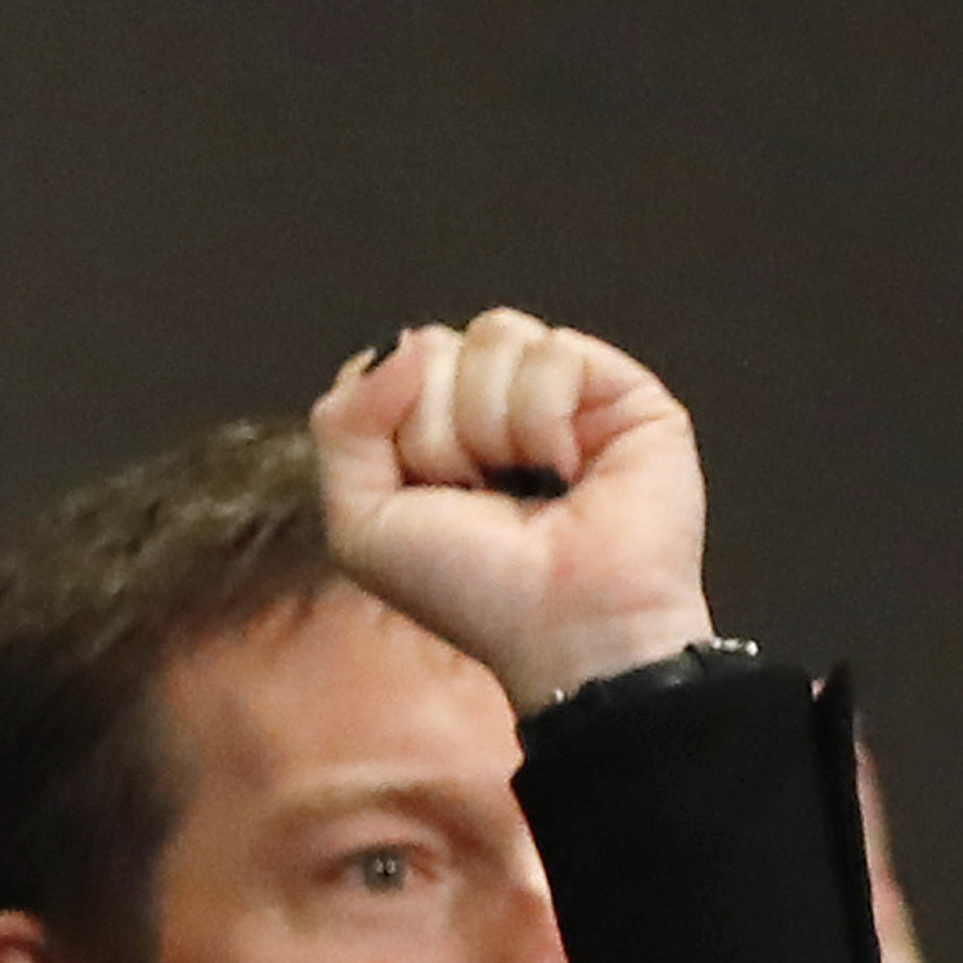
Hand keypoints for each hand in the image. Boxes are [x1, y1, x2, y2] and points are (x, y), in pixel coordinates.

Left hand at [303, 306, 711, 706]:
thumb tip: (403, 342)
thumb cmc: (468, 588)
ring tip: (526, 485)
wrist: (564, 627)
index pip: (389, 364)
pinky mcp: (619, 389)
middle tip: (479, 495)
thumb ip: (343, 422)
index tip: (421, 489)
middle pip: (432, 345)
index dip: (389, 421)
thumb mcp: (362, 520)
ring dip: (491, 427)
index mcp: (433, 427)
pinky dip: (543, 419)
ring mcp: (558, 392)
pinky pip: (552, 349)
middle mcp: (494, 401)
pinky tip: (566, 471)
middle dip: (438, 432)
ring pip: (494, 335)